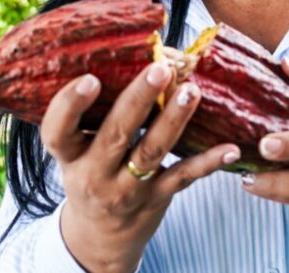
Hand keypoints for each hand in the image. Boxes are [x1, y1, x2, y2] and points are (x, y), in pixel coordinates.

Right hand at [40, 63, 239, 272]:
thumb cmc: (92, 172)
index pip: (58, 131)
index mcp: (70, 155)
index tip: (91, 79)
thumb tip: (132, 52)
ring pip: (151, 152)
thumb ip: (94, 113)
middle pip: (114, 134)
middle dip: (138, 100)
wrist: (101, 236)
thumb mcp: (78, 150)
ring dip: (174, 120)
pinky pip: (183, 177)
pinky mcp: (156, 197)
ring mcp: (127, 189)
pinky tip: (230, 148)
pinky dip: (208, 162)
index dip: (70, 106)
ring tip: (192, 92)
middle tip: (160, 70)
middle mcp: (94, 173)